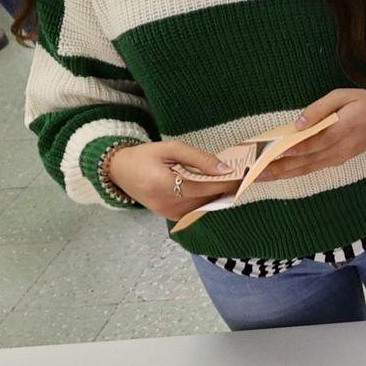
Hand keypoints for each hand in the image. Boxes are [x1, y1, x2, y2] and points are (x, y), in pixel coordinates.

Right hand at [106, 140, 238, 219]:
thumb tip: (225, 169)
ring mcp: (168, 214)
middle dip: (227, 188)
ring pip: (204, 206)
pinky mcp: (169, 217)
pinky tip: (213, 187)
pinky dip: (207, 199)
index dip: (228, 182)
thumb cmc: (145, 156)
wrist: (119, 171)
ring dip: (219, 195)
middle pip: (208, 199)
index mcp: (165, 185)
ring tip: (232, 180)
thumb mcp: (170, 148)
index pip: (206, 188)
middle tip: (244, 176)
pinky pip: (196, 210)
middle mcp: (167, 204)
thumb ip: (199, 158)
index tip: (246, 174)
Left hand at [257, 87, 365, 182]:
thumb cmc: (365, 101)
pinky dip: (297, 171)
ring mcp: (341, 156)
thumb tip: (298, 123)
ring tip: (262, 176)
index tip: (272, 154)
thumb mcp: (343, 95)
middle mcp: (342, 148)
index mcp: (343, 128)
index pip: (314, 141)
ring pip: (309, 168)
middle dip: (279, 167)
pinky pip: (315, 167)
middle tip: (255, 173)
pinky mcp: (341, 160)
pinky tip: (282, 173)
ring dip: (284, 174)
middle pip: (307, 160)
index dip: (293, 149)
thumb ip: (319, 109)